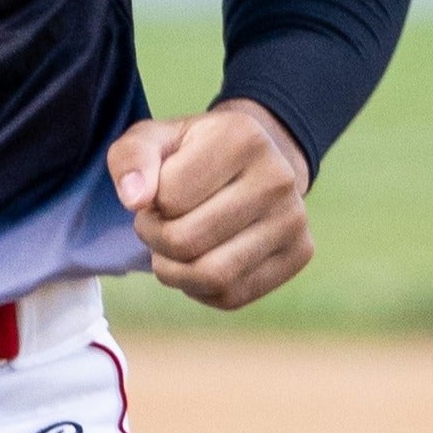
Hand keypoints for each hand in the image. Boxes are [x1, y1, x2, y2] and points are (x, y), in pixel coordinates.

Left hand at [107, 100, 313, 310]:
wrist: (249, 163)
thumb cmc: (189, 153)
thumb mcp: (152, 139)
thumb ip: (131, 158)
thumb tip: (135, 200)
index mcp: (241, 136)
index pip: (169, 197)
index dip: (146, 205)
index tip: (153, 194)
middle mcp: (278, 176)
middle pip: (186, 241)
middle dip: (155, 239)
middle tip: (155, 225)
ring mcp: (295, 217)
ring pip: (212, 276)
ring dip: (173, 271)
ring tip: (170, 248)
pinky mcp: (300, 253)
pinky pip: (234, 296)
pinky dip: (201, 289)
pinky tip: (199, 261)